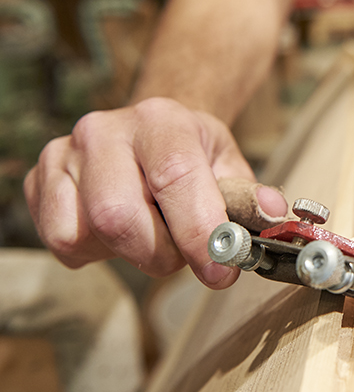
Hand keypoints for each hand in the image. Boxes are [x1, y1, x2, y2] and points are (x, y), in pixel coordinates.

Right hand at [24, 97, 286, 287]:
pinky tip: (116, 232)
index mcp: (162, 119)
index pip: (175, 178)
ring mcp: (66, 152)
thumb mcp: (230, 168)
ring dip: (130, 253)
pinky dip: (95, 252)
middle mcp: (106, 130)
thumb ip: (251, 198)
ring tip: (151, 233)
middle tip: (183, 253)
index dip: (199, 233)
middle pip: (120, 216)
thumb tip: (273, 213)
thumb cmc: (192, 155)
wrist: (150, 131)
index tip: (221, 271)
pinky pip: (62, 241)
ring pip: (90, 234)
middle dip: (160, 254)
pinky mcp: (41, 179)